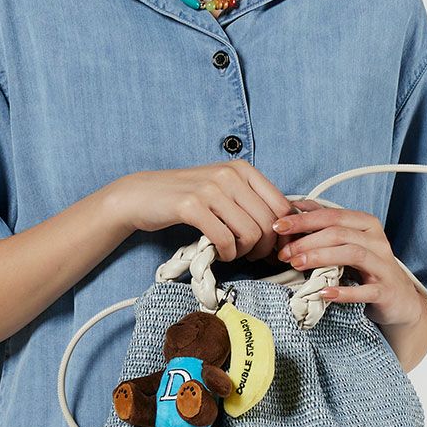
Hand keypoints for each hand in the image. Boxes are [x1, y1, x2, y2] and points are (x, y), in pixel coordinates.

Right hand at [112, 160, 296, 263]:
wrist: (142, 195)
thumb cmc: (187, 197)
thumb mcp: (224, 189)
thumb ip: (251, 202)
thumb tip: (284, 230)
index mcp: (243, 169)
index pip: (282, 206)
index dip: (283, 234)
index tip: (274, 249)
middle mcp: (229, 174)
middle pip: (269, 223)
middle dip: (265, 248)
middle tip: (252, 257)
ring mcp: (210, 189)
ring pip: (250, 233)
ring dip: (244, 252)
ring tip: (232, 252)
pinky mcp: (191, 206)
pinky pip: (225, 240)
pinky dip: (226, 254)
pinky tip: (218, 253)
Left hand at [272, 198, 426, 328]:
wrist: (399, 301)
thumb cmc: (367, 270)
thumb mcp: (347, 244)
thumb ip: (324, 227)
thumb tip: (293, 210)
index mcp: (366, 224)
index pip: (332, 215)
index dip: (303, 219)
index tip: (278, 225)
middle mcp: (377, 241)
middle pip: (339, 233)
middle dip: (307, 240)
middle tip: (284, 252)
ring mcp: (383, 265)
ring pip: (352, 253)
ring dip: (320, 258)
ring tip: (297, 265)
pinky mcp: (386, 291)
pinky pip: (365, 290)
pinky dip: (343, 291)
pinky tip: (323, 293)